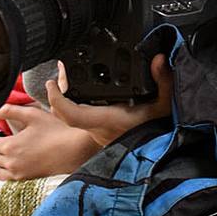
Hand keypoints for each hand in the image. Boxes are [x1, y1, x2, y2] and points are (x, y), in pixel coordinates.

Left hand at [0, 104, 101, 179]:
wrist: (76, 149)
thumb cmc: (56, 130)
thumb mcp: (32, 115)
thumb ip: (10, 111)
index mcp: (10, 146)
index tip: (11, 136)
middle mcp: (12, 163)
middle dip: (3, 151)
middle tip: (19, 144)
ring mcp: (20, 175)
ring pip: (1, 172)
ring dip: (6, 164)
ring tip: (21, 156)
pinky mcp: (29, 182)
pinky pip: (11, 182)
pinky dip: (14, 175)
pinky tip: (26, 166)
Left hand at [46, 55, 173, 147]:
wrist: (156, 157)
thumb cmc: (157, 134)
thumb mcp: (165, 107)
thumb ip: (164, 82)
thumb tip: (159, 59)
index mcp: (106, 119)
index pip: (72, 113)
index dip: (57, 99)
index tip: (52, 83)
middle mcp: (97, 127)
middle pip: (63, 113)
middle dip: (57, 93)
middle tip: (59, 74)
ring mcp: (96, 131)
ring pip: (69, 117)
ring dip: (65, 99)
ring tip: (66, 79)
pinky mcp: (99, 132)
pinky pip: (78, 118)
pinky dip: (75, 104)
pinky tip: (82, 92)